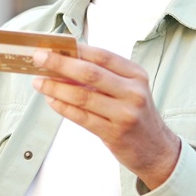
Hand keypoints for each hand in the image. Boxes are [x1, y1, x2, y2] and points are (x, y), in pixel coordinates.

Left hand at [31, 44, 179, 189]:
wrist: (157, 149)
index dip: (75, 49)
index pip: (102, 56)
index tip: (53, 45)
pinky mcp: (114, 134)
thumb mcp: (128, 89)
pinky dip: (63, 107)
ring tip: (39, 82)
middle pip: (90, 73)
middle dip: (60, 64)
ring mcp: (124, 114)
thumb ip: (102, 76)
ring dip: (56, 87)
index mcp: (136, 75)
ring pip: (82, 96)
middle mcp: (133, 92)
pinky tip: (51, 100)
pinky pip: (81, 117)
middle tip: (38, 59)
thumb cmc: (136, 114)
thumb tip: (64, 63)